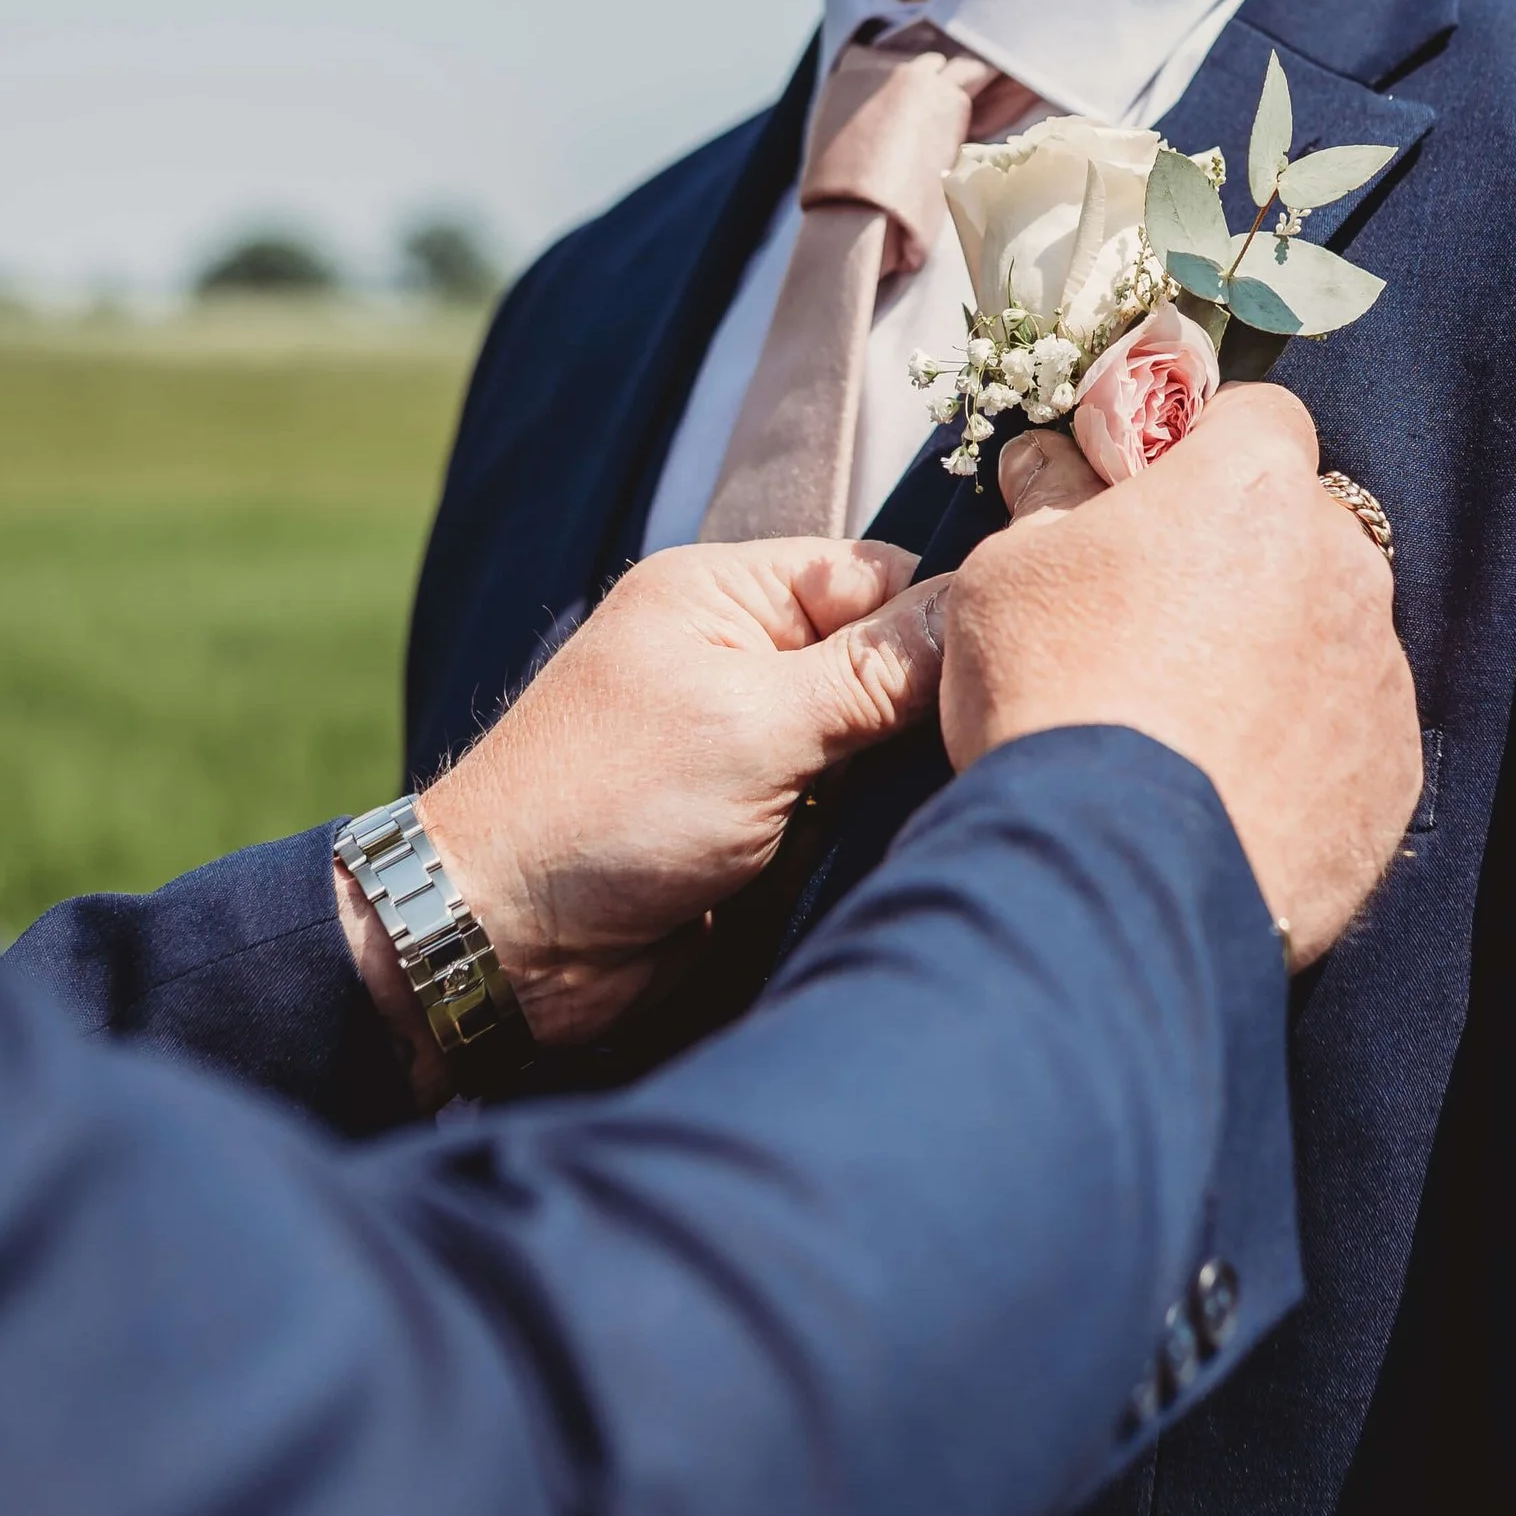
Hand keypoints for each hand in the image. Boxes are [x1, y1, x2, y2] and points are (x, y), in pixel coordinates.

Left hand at [340, 542, 947, 1087]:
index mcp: (726, 592)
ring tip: (968, 796)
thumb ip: (871, 672)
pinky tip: (922, 838)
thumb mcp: (755, 723)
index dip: (946, 614)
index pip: (877, 575)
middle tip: (1002, 740)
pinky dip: (876, 824)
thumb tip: (978, 605)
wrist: (502, 940)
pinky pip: (846, 805)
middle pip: (885, 655)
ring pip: (874, 738)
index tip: (1013, 663)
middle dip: (933, 702)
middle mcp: (740, 653)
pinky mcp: (757, 818)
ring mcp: (749, 738)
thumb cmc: (607, 807)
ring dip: (905, 774)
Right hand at [947, 389, 1420, 962]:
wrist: (1118, 873)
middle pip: (1301, 530)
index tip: (1155, 501)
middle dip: (1241, 560)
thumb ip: (1047, 500)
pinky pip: (1351, 734)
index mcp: (1254, 487)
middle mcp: (1342, 562)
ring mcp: (1379, 670)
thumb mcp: (1006, 571)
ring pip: (1330, 633)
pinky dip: (1304, 750)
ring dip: (1277, 657)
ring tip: (1189, 727)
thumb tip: (1047, 459)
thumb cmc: (1054, 695)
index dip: (1203, 452)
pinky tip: (1230, 789)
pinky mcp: (1393, 771)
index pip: (1259, 417)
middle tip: (1156, 628)